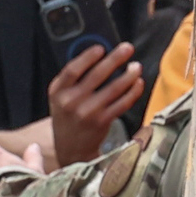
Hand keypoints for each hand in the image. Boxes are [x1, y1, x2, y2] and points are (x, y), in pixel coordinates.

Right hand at [47, 41, 144, 169]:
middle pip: (96, 75)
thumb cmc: (68, 116)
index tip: (102, 48)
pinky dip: (133, 91)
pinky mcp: (102, 122)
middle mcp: (70, 102)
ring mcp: (87, 113)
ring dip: (129, 75)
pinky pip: (122, 103)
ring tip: (136, 66)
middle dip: (115, 59)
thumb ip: (74, 78)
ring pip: (113, 88)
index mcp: (58, 92)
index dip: (88, 57)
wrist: (71, 148)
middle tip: (128, 48)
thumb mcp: (61, 97)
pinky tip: (137, 83)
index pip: (72, 70)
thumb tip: (101, 54)